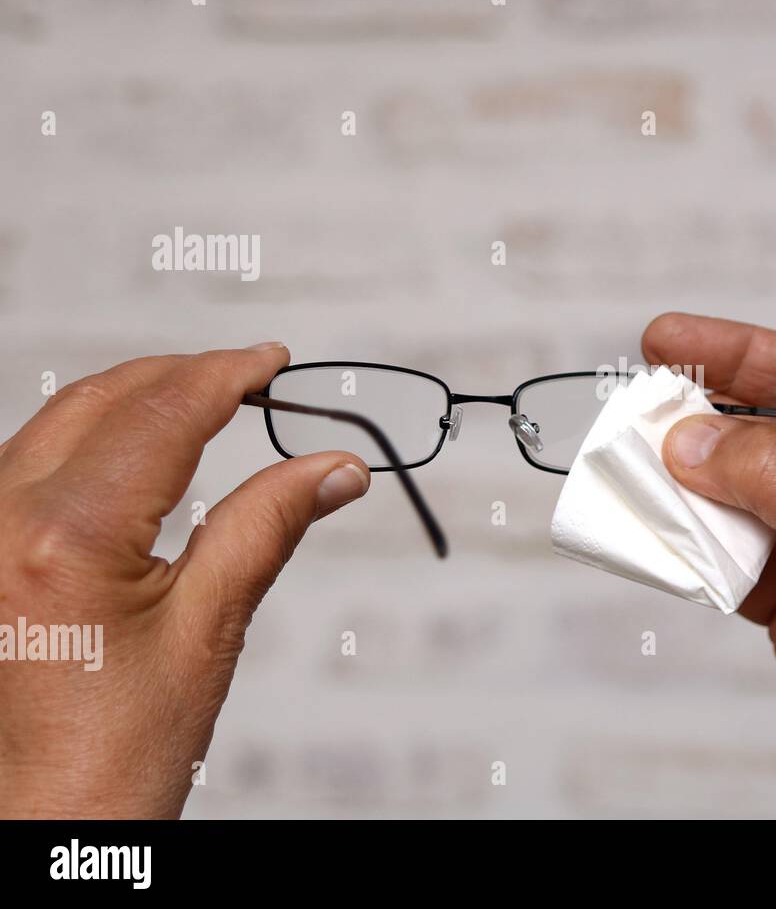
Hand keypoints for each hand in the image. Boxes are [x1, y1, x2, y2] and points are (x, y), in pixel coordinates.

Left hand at [0, 344, 368, 817]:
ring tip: (205, 402)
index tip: (273, 360)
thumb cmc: (118, 755)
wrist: (50, 826)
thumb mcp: (209, 629)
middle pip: (102, 399)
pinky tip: (134, 449)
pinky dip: (90, 438)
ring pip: (56, 421)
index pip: (162, 414)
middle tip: (250, 377)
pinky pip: (27, 461)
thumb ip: (267, 526)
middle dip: (181, 375)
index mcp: (63, 539)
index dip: (227, 374)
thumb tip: (335, 470)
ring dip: (133, 400)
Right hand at [645, 313, 775, 817]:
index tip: (669, 338)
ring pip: (736, 487)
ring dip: (689, 482)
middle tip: (640, 400)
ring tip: (636, 467)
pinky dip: (690, 543)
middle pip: (767, 425)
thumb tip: (691, 440)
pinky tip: (663, 532)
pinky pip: (724, 548)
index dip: (741, 350)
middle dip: (705, 413)